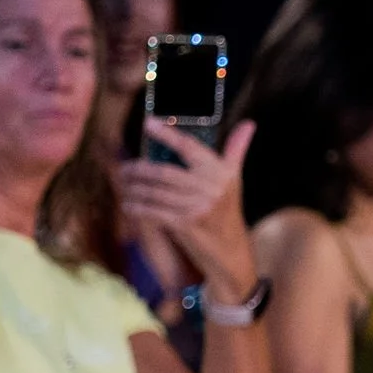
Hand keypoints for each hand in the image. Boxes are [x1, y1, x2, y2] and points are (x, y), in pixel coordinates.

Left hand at [117, 119, 259, 300]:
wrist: (230, 248)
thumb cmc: (228, 207)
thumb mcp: (234, 178)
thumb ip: (237, 149)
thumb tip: (249, 124)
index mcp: (220, 171)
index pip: (189, 147)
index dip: (167, 134)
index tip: (148, 123)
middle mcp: (210, 188)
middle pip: (164, 172)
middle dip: (139, 169)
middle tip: (125, 167)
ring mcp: (197, 207)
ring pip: (156, 192)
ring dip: (134, 188)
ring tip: (123, 184)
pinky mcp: (185, 225)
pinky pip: (154, 212)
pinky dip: (138, 207)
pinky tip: (129, 204)